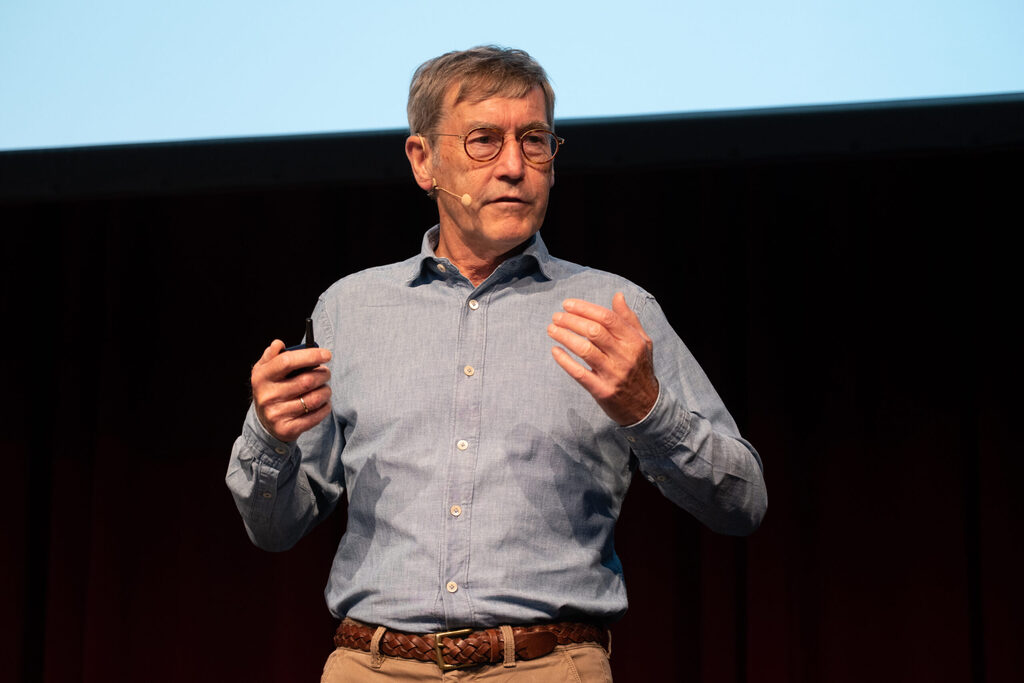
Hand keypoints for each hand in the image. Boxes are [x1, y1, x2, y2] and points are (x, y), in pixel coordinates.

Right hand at [251, 340, 332, 442]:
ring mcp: (277, 414)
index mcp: (262, 377)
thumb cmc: (271, 390)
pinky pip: (316, 415)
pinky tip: (323, 403)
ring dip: (326, 391)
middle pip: (306, 381)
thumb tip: (278, 344)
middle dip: (323, 374)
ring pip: (315, 398)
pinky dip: (325, 407)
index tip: (326, 354)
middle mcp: (267, 395)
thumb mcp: (264, 371)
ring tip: (324, 388)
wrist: (265, 424)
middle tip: (326, 373)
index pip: (287, 361)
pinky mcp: (288, 429)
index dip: (310, 355)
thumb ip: (272, 356)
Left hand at [547, 292, 658, 425]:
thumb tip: (617, 296)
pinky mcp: (602, 391)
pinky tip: (555, 351)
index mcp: (633, 341)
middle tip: (556, 316)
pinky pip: (580, 373)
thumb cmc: (640, 369)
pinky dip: (565, 361)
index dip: (585, 308)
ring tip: (551, 329)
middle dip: (571, 321)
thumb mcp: (642, 342)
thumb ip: (629, 319)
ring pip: (585, 350)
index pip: (607, 318)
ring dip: (565, 337)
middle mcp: (624, 356)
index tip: (568, 304)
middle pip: (594, 331)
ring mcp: (613, 374)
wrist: (646, 406)